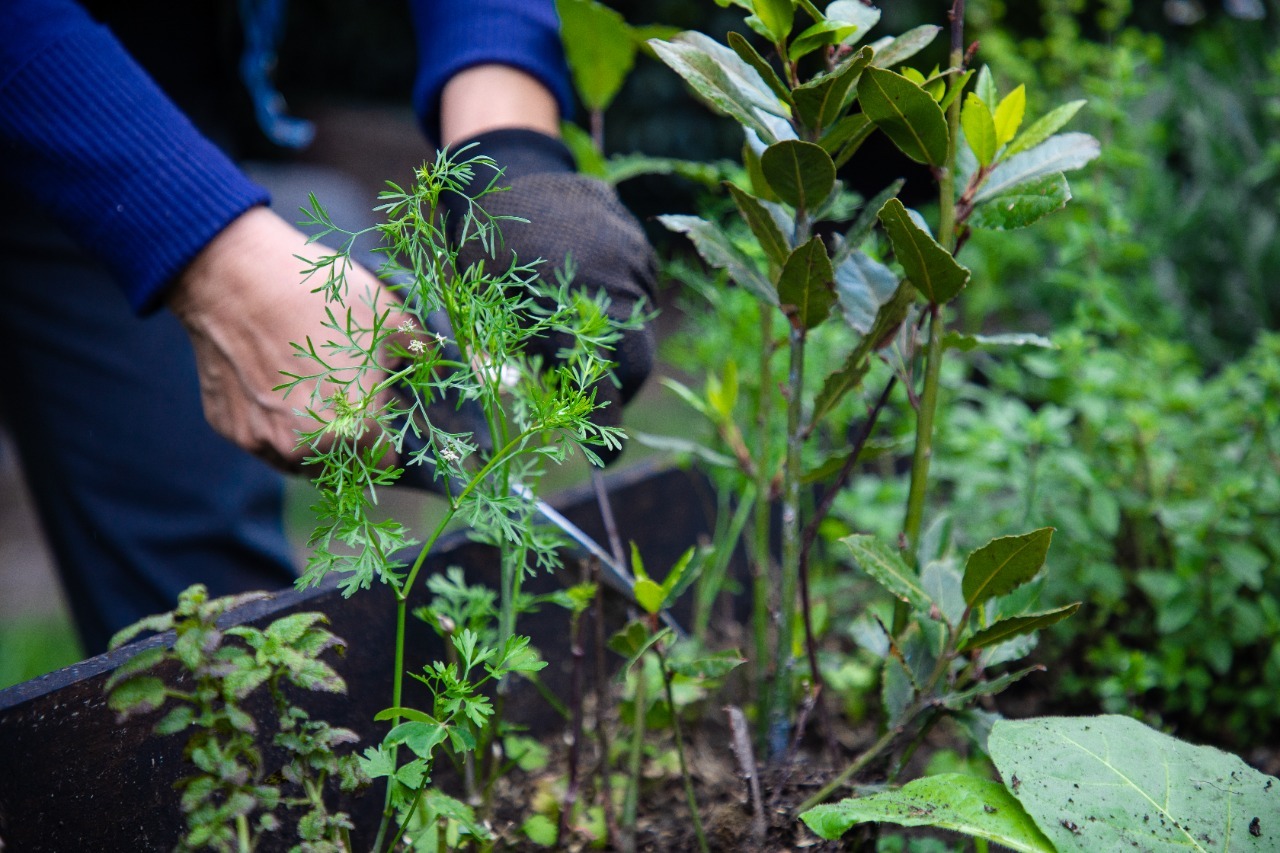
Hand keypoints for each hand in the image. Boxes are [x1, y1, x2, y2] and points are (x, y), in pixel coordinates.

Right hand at [168, 206, 399, 470]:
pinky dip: (273, 421)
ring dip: (309, 437)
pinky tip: (274, 382)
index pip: (381, 460)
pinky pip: (262, 438)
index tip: (382, 416)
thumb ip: (421, 351)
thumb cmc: (318, 295)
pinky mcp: (230, 429)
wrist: (235, 277)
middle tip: (345, 397)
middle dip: (349, 439)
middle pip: (340, 464)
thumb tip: (438, 366)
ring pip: (298, 458)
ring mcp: (263, 442)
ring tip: (310, 390)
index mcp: (353, 430)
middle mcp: (305, 449)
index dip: (386, 437)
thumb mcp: (388, 316)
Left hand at [449, 131, 657, 462]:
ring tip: (578, 333)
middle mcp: (608, 295)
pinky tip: (587, 294)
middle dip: (614, 391)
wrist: (509, 172)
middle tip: (587, 398)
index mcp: (562, 316)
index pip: (601, 394)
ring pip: (641, 335)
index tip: (605, 462)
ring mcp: (631, 270)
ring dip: (617, 349)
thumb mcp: (488, 313)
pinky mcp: (641, 250)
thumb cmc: (484, 251)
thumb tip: (548, 415)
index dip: (605, 433)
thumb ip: (522, 364)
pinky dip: (622, 311)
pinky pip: (642, 299)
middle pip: (633, 369)